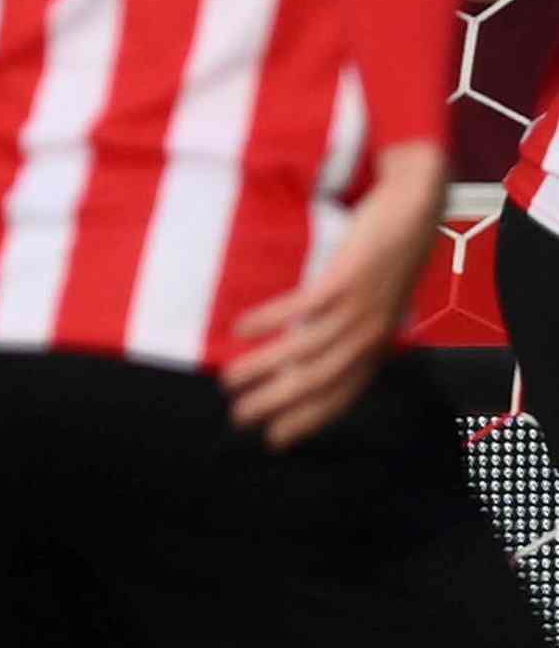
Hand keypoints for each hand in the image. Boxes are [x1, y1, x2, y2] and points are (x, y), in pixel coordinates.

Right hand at [216, 142, 441, 444]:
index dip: (308, 421)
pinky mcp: (346, 281)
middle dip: (279, 405)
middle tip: (241, 418)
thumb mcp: (376, 302)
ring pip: (307, 352)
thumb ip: (349, 329)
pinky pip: (302, 308)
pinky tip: (240, 329)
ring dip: (265, 370)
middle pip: (319, 382)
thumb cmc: (390, 253)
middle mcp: (369, 335)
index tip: (274, 439)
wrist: (415, 208)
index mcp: (377, 345)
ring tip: (231, 381)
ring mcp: (359, 309)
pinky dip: (269, 321)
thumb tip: (302, 350)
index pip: (341, 395)